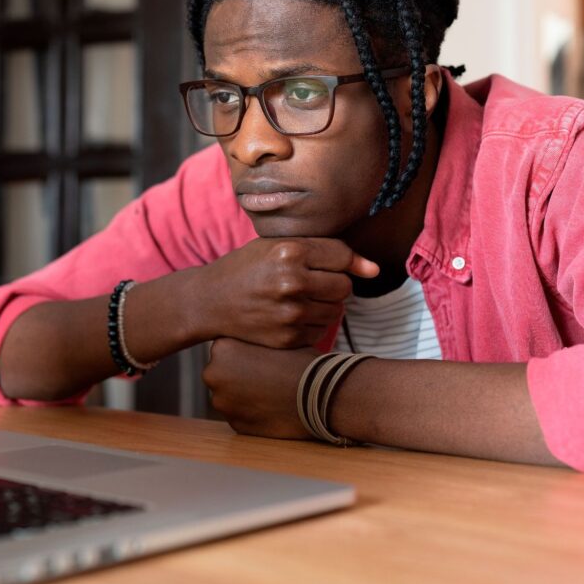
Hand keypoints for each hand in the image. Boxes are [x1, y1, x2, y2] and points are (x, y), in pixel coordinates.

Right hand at [194, 238, 378, 348]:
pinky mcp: (287, 338)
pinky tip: (290, 316)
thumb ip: (325, 250)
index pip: (342, 256)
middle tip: (311, 283)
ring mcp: (290, 313)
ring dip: (325, 305)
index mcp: (290, 251)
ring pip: (336, 310)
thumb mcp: (278, 245)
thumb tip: (375, 269)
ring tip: (299, 299)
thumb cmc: (247, 268)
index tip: (334, 267)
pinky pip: (321, 331)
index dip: (343, 261)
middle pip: (344, 286)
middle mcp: (292, 281)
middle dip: (333, 284)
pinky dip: (312, 325)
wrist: (209, 301)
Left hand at [202, 338, 318, 438]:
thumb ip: (252, 341)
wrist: (320, 395)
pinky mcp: (235, 424)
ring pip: (229, 396)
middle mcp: (213, 375)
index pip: (224, 348)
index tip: (261, 356)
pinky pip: (240, 416)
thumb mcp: (273, 339)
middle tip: (266, 374)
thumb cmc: (300, 361)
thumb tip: (246, 345)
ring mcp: (222, 403)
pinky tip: (273, 407)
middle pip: (221, 373)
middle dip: (238, 374)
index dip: (244, 352)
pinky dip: (253, 413)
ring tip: (272, 391)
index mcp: (222, 348)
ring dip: (244, 395)